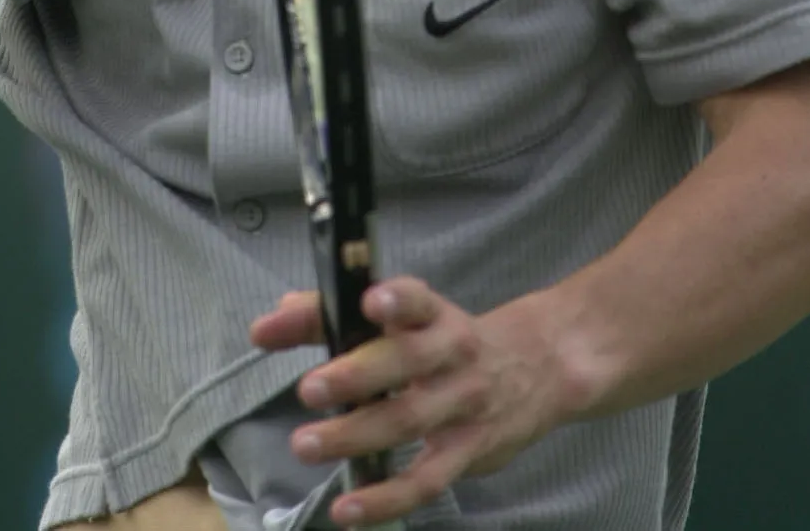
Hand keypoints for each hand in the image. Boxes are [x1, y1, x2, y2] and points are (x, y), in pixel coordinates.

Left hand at [250, 277, 574, 526]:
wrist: (540, 367)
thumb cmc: (448, 340)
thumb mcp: (407, 316)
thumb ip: (333, 316)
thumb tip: (269, 324)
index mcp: (434, 314)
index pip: (417, 299)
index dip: (396, 300)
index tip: (368, 302)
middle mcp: (453, 354)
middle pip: (407, 362)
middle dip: (356, 375)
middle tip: (309, 388)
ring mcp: (464, 405)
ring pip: (410, 421)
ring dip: (356, 435)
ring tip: (307, 444)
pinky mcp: (469, 452)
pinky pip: (426, 480)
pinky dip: (386, 498)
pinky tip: (348, 510)